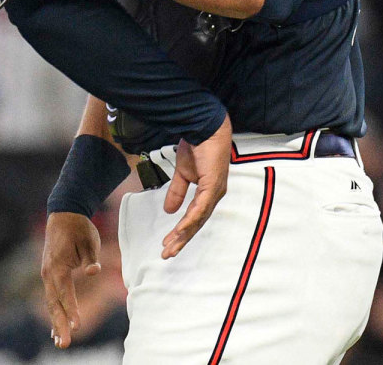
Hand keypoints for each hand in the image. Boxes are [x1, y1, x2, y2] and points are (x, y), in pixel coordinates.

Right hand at [41, 212, 101, 349]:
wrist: (64, 215)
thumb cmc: (79, 229)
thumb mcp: (89, 240)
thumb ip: (91, 258)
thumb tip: (94, 271)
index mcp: (58, 266)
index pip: (65, 292)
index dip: (71, 309)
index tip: (77, 326)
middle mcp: (49, 273)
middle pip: (54, 303)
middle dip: (60, 324)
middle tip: (64, 344)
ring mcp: (47, 275)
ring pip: (51, 303)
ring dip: (56, 323)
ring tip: (59, 342)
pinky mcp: (50, 276)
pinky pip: (51, 298)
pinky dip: (54, 313)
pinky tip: (56, 329)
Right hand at [161, 114, 231, 258]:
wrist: (204, 128)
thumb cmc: (197, 147)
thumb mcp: (182, 173)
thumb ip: (177, 191)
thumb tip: (168, 211)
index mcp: (207, 194)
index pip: (193, 217)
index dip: (181, 231)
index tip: (167, 243)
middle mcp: (213, 196)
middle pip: (196, 223)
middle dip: (181, 240)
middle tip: (167, 254)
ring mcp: (215, 192)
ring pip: (198, 220)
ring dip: (183, 234)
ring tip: (170, 247)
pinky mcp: (213, 186)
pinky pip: (201, 208)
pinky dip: (190, 220)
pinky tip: (181, 229)